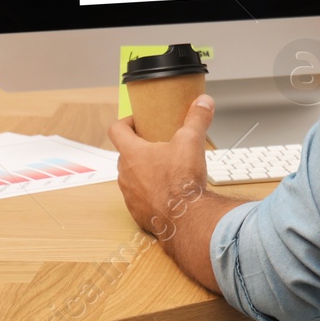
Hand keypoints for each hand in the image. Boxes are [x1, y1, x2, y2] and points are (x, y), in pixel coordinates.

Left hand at [107, 94, 213, 241]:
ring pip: (131, 177)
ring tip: (165, 169)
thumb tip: (203, 102)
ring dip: (144, 171)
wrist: (185, 218)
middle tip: (158, 145)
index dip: (126, 122)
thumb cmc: (181, 182)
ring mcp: (130, 195)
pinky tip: (168, 192)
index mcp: (132, 153)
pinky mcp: (138, 212)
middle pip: (125, 154)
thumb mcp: (192, 141)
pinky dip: (150, 192)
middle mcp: (126, 174)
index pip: (116, 130)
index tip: (137, 122)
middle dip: (140, 148)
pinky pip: (139, 198)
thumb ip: (197, 119)